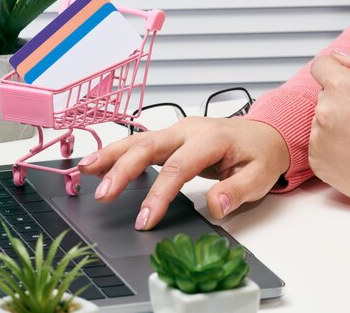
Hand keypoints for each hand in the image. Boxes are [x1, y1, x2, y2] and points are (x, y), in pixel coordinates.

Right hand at [77, 117, 289, 229]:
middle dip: (122, 170)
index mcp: (210, 138)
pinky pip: (140, 143)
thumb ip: (237, 191)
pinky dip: (117, 153)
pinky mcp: (170, 136)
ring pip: (138, 140)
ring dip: (110, 155)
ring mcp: (177, 130)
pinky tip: (99, 164)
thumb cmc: (260, 154)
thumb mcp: (260, 176)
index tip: (145, 219)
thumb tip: (214, 206)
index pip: (178, 167)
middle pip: (148, 147)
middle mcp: (188, 129)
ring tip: (85, 170)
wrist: (264, 133)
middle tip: (103, 194)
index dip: (159, 194)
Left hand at [309, 51, 349, 201]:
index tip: (346, 82)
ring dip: (336, 125)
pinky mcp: (316, 159)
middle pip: (323, 96)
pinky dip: (333, 148)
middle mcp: (322, 110)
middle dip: (340, 101)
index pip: (320, 66)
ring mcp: (317, 136)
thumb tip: (337, 55)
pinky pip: (320, 145)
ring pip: (321, 121)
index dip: (334, 71)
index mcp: (339, 87)